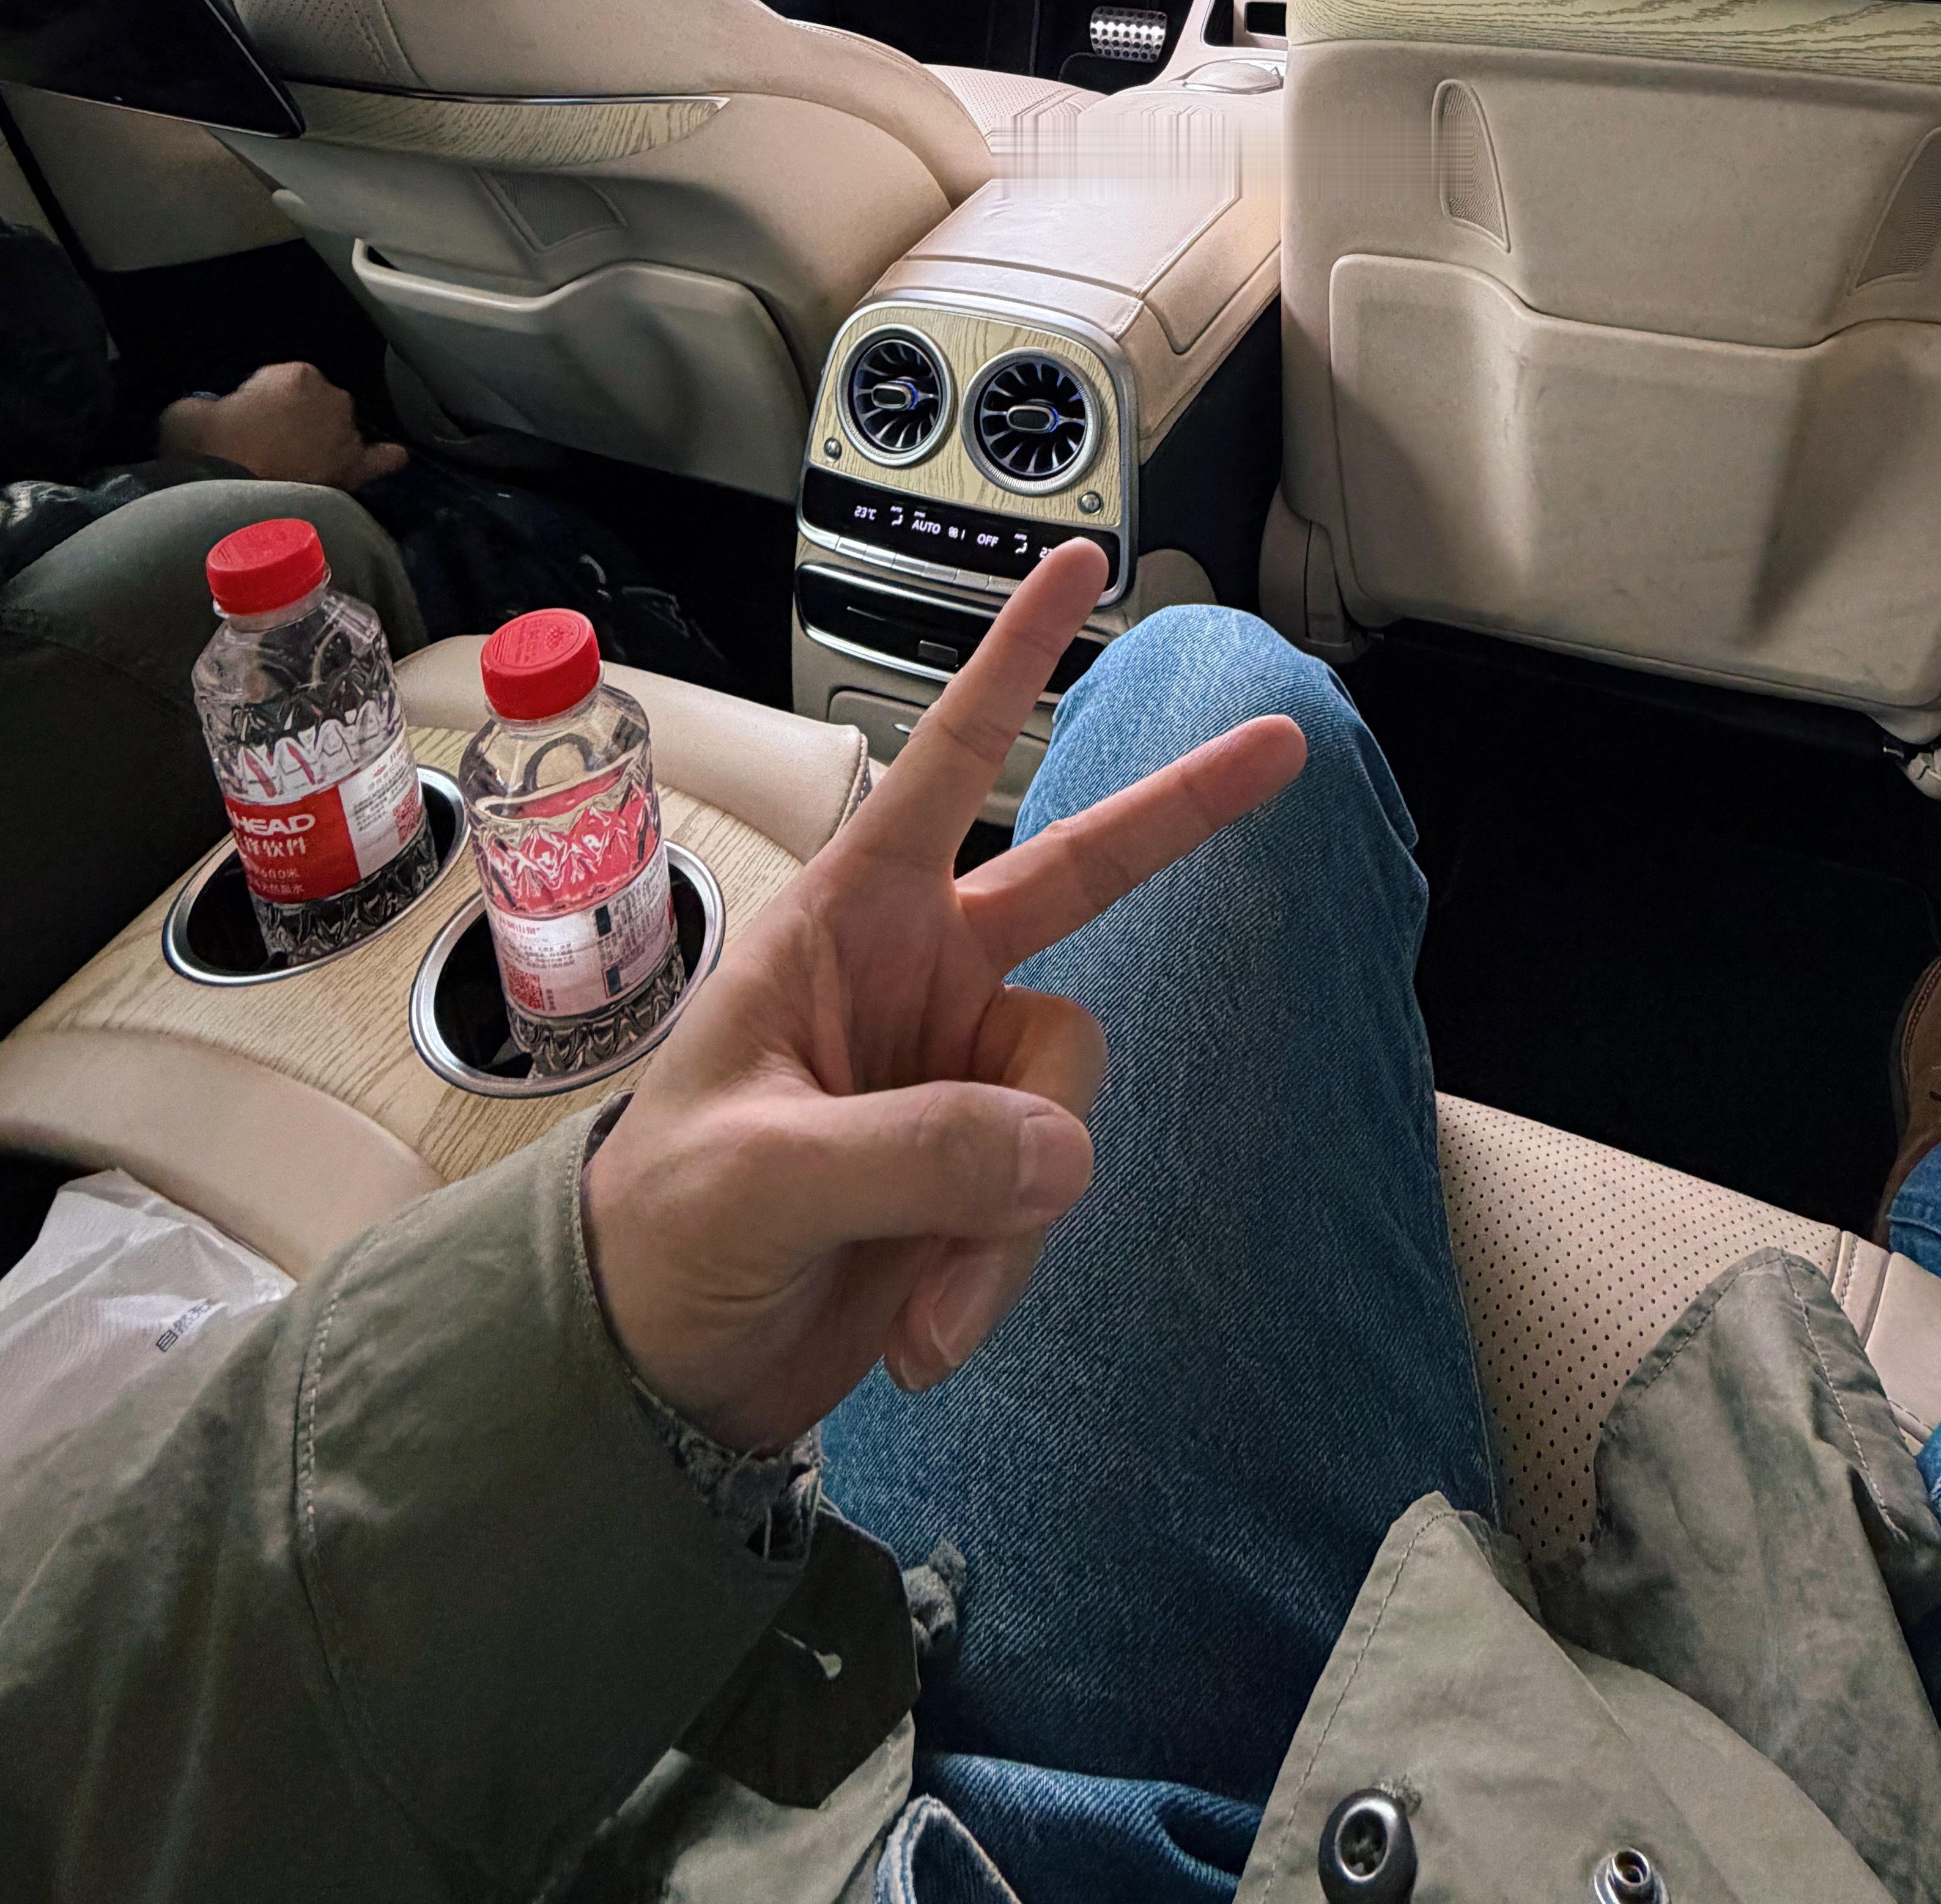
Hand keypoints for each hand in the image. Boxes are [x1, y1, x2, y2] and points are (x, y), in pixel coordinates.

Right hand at [156, 360, 407, 491]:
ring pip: (341, 432)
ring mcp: (347, 435)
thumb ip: (206, 405)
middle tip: (266, 451)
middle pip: (314, 406)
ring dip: (327, 442)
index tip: (245, 426)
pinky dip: (383, 459)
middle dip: (295, 423)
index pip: (280, 382)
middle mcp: (331, 397)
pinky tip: (389, 459)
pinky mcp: (354, 471)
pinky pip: (381, 459)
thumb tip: (206, 413)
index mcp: (294, 374)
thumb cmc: (205, 451)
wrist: (229, 501)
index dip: (260, 404)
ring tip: (302, 467)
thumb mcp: (187, 414)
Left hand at [583, 538, 1304, 1450]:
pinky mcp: (981, 1175)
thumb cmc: (656, 1233)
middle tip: (1284, 743)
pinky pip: (1046, 1197)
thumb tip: (1057, 1148)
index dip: (1010, 665)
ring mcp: (958, 1075)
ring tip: (921, 1307)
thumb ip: (906, 1151)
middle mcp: (919, 978)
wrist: (657, 1374)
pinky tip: (920, 1334)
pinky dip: (992, 1276)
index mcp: (844, 925)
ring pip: (1066, 1099)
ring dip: (1005, 1218)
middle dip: (1179, 812)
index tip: (1074, 565)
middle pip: (1077, 877)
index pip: (941, 768)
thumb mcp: (752, 1176)